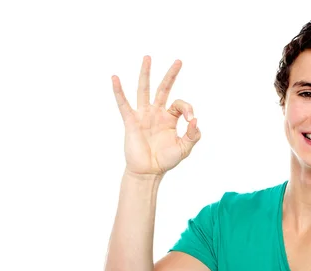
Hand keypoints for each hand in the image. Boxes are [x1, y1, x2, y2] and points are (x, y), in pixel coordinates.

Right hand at [111, 56, 200, 176]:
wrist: (148, 172)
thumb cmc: (165, 160)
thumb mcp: (185, 148)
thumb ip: (193, 134)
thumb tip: (195, 120)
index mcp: (169, 118)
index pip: (180, 104)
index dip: (188, 108)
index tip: (190, 120)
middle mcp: (156, 113)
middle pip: (163, 89)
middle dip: (171, 75)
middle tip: (179, 61)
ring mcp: (143, 115)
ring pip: (144, 90)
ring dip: (146, 74)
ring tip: (148, 58)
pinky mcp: (131, 121)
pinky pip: (123, 104)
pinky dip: (118, 91)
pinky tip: (115, 78)